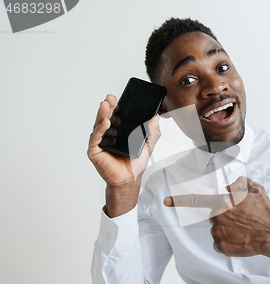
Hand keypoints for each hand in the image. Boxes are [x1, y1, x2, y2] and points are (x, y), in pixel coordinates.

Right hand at [87, 94, 160, 216]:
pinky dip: (100, 130)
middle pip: (106, 116)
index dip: (116, 106)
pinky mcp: (94, 150)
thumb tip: (156, 117)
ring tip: (106, 105)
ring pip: (99, 124)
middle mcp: (108, 133)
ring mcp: (100, 141)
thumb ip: (153, 132)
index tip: (118, 97)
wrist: (130, 179)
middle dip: (108, 106)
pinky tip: (106, 123)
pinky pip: (96, 138)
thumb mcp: (148, 145)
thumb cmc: (135, 163)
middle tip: (110, 98)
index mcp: (119, 130)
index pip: (116, 115)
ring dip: (102, 114)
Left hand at [164, 176, 269, 264]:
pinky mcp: (221, 246)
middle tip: (240, 219)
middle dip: (224, 216)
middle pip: (214, 215)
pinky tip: (241, 238)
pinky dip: (228, 241)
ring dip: (227, 229)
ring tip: (243, 229)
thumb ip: (240, 183)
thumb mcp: (256, 189)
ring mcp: (218, 233)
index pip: (196, 200)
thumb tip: (229, 185)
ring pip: (217, 229)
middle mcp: (218, 217)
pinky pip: (220, 242)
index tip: (167, 201)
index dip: (179, 200)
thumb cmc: (265, 212)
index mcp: (223, 201)